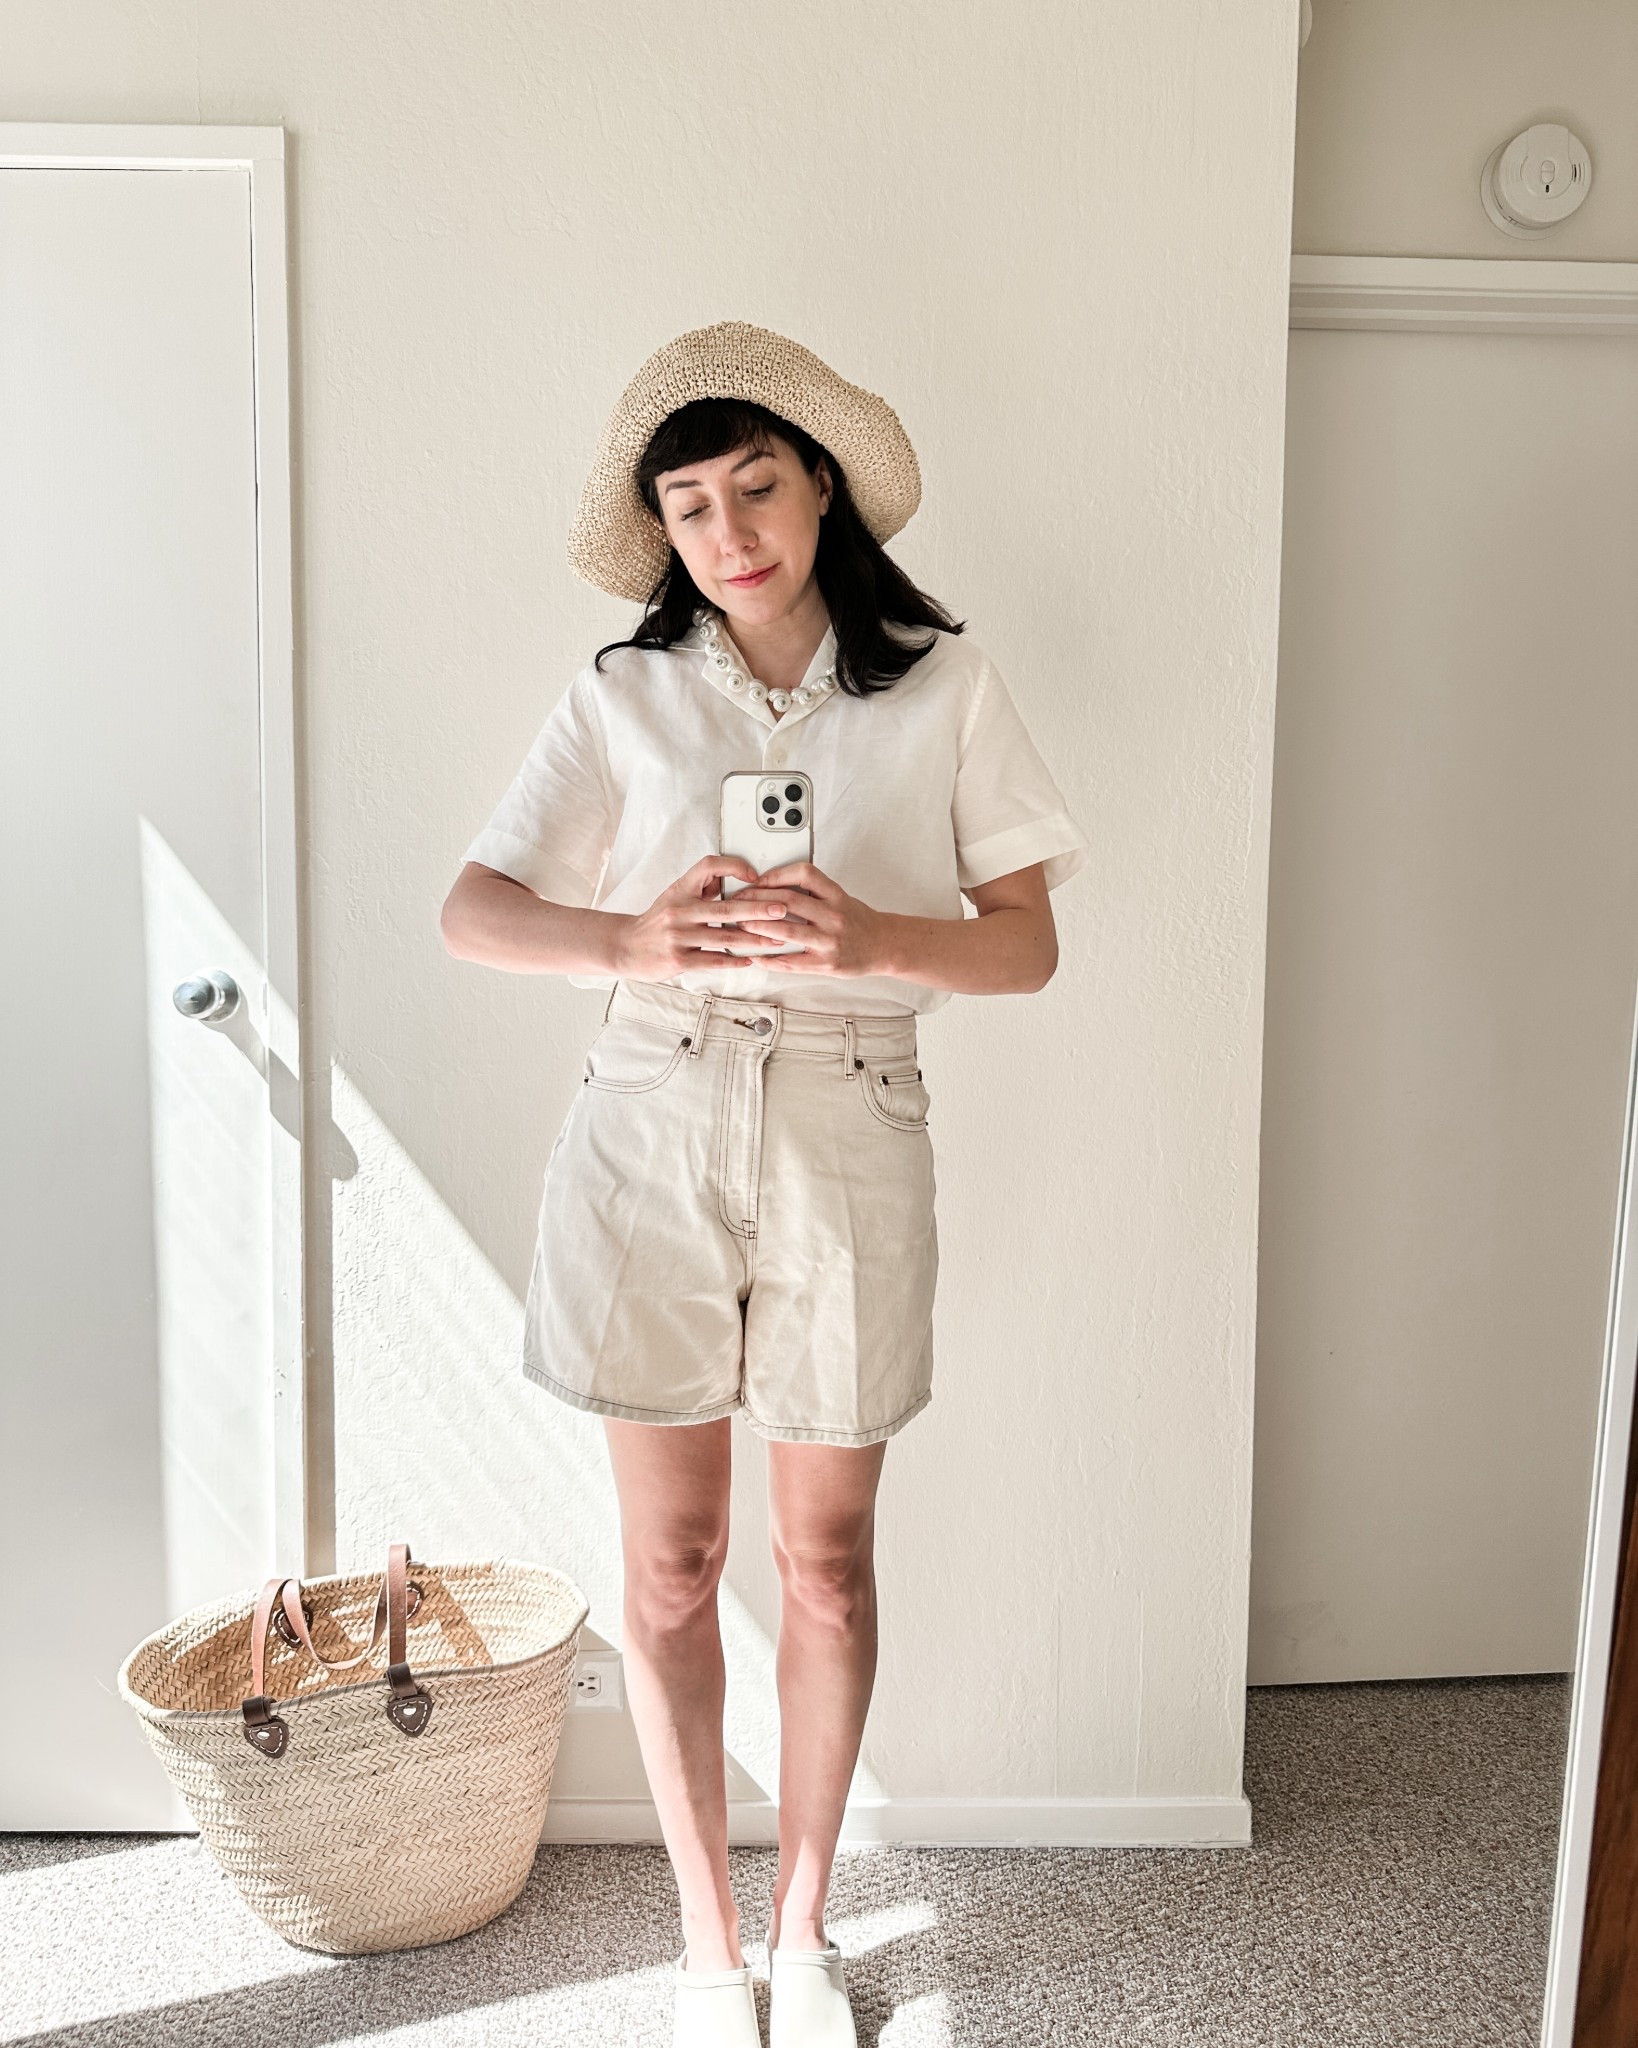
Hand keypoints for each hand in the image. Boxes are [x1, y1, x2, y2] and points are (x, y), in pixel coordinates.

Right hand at [611, 855, 794, 979]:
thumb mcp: (674, 896)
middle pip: (726, 907)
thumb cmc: (655, 921)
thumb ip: (702, 889)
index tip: (755, 876)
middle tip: (782, 909)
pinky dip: (734, 960)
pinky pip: (713, 960)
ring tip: (775, 939)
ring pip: (725, 937)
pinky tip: (750, 960)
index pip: (708, 867)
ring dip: (754, 939)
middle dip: (759, 908)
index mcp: (680, 890)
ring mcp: (679, 936)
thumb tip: (733, 881)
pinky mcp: (679, 960)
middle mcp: (679, 910)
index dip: (733, 867)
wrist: (625, 947)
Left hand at [725, 862, 890, 976]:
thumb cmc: (857, 920)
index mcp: (836, 895)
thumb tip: (773, 887)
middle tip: (737, 901)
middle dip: (757, 900)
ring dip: (757, 927)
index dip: (777, 875)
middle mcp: (834, 916)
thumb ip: (813, 892)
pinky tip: (755, 956)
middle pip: (789, 902)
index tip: (757, 879)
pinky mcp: (825, 964)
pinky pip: (791, 962)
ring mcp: (829, 941)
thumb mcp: (840, 897)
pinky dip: (769, 959)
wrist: (884, 946)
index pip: (805, 874)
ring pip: (786, 930)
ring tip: (740, 924)